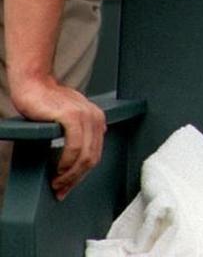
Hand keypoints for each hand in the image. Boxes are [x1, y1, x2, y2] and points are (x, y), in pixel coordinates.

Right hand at [10, 76, 106, 198]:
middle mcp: (95, 117)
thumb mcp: (71, 116)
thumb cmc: (47, 102)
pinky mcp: (72, 116)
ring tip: (57, 183)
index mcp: (97, 119)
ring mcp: (85, 116)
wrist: (34, 85)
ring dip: (70, 174)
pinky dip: (66, 162)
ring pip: (84, 155)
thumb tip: (87, 153)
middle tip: (61, 190)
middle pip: (92, 158)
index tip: (68, 188)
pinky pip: (74, 146)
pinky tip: (57, 169)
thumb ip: (82, 131)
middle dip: (76, 178)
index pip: (95, 154)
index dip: (82, 175)